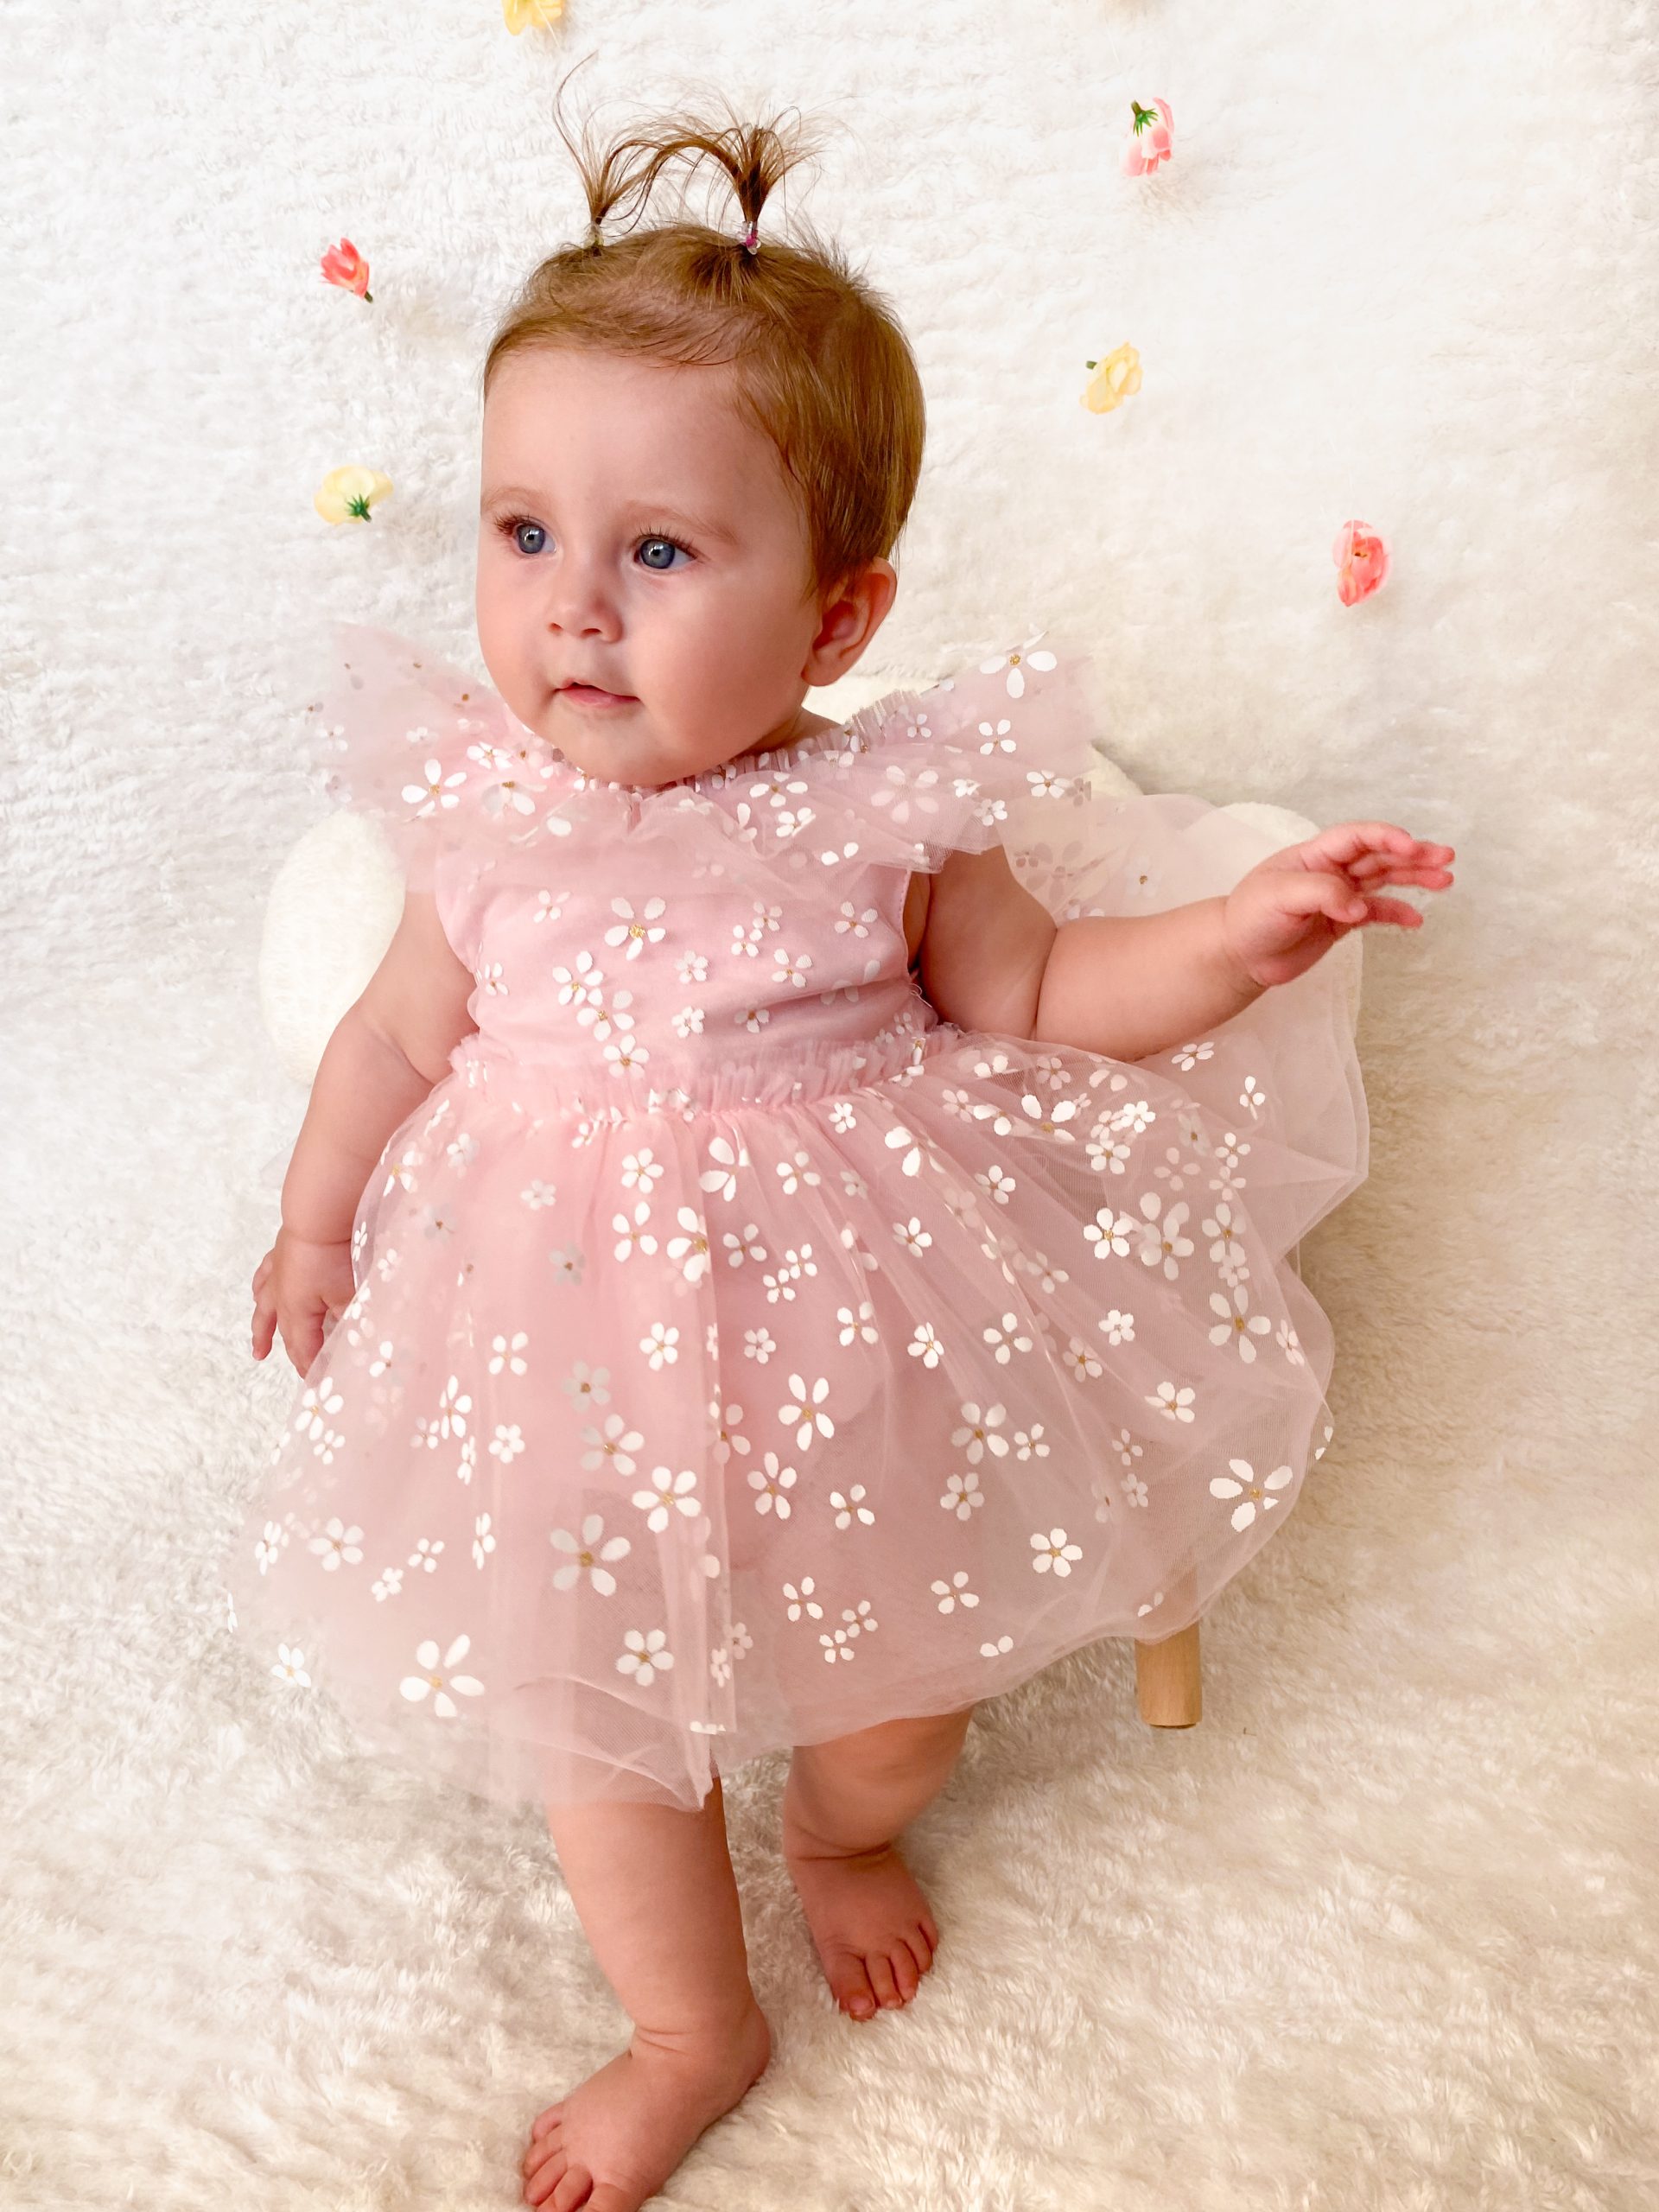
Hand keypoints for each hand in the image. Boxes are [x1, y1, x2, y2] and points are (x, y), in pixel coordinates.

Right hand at [252, 1226, 358, 1378]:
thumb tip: (359, 1340)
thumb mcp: (349, 1293)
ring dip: (263, 1329)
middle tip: (301, 1371)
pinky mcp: (281, 1251)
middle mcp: (281, 1295)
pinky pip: (264, 1275)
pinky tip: (259, 1291)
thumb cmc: (334, 1254)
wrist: (318, 1213)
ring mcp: (278, 1273)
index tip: (319, 1383)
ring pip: (265, 1307)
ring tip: (259, 1347)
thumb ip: (352, 1319)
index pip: (304, 1348)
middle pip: (286, 1332)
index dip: (311, 1367)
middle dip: (294, 1353)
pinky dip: (261, 1287)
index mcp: (297, 1311)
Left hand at [1220, 821, 1455, 990]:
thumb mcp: (1278, 897)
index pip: (1356, 837)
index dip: (1385, 836)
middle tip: (1446, 858)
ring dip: (1414, 879)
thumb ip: (1321, 894)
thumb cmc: (1249, 917)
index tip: (1410, 846)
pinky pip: (1376, 913)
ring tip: (1445, 881)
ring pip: (1383, 881)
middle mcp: (1330, 870)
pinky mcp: (1341, 922)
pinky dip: (1396, 914)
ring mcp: (1338, 896)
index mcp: (1314, 855)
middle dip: (1413, 855)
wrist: (1237, 955)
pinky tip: (1416, 920)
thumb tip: (1358, 907)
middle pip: (1379, 856)